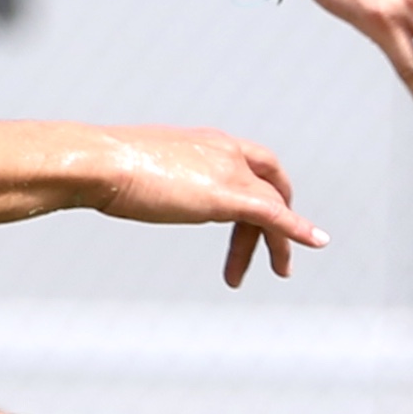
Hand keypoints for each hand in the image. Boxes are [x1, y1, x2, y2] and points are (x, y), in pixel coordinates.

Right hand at [88, 127, 325, 288]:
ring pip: (273, 207)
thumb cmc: (98, 167)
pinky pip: (275, 215)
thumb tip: (113, 187)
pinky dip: (297, 230)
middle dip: (278, 218)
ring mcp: (228, 171)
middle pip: (269, 185)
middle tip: (277, 252)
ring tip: (281, 272)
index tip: (256, 218)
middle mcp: (224, 150)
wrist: (98, 163)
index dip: (265, 187)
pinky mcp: (227, 196)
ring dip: (278, 243)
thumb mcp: (130, 170)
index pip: (251, 160)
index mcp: (204, 141)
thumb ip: (138, 176)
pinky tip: (314, 243)